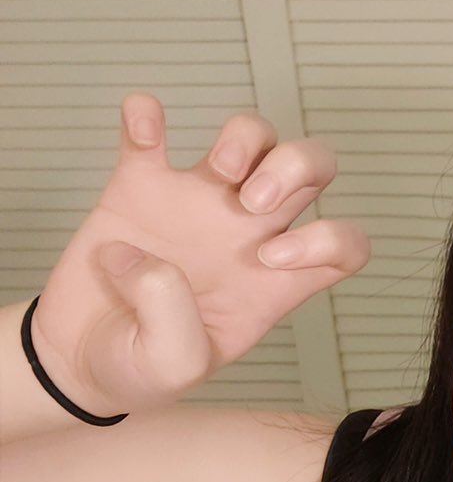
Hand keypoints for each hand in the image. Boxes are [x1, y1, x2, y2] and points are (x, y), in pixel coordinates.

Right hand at [28, 92, 371, 415]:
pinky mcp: (140, 185)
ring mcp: (197, 202)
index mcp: (275, 282)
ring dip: (244, 137)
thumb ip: (174, 318)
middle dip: (298, 167)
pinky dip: (146, 115)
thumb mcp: (171, 366)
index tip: (271, 260)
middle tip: (253, 203)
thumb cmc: (140, 365)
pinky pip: (149, 129)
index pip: (345, 247)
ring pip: (251, 136)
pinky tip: (143, 128)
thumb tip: (152, 258)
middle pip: (313, 169)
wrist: (78, 356)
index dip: (331, 241)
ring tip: (218, 171)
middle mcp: (248, 234)